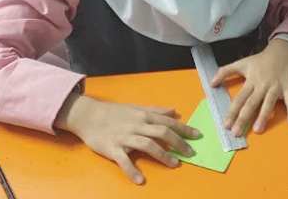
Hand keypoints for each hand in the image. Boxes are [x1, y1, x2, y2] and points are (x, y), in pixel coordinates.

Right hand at [55, 94, 200, 184]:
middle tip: (190, 153)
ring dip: (162, 155)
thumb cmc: (115, 113)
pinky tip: (140, 180)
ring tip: (175, 164)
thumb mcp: (137, 108)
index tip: (198, 135)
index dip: (184, 129)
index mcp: (144, 116)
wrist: (88, 115)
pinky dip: (132, 171)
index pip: (168, 122)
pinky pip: (124, 160)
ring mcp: (125, 137)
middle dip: (178, 143)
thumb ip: (156, 111)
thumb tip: (174, 111)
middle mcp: (137, 125)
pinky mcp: (112, 149)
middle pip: (162, 133)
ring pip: (147, 145)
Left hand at [210, 39, 287, 135]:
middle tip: (237, 132)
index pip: (239, 99)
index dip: (232, 112)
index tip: (226, 125)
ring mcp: (276, 87)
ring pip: (268, 103)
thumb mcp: (241, 63)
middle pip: (252, 103)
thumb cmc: (260, 60)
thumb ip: (225, 72)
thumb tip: (211, 83)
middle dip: (243, 118)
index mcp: (251, 81)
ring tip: (258, 130)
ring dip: (264, 116)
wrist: (281, 51)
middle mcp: (262, 85)